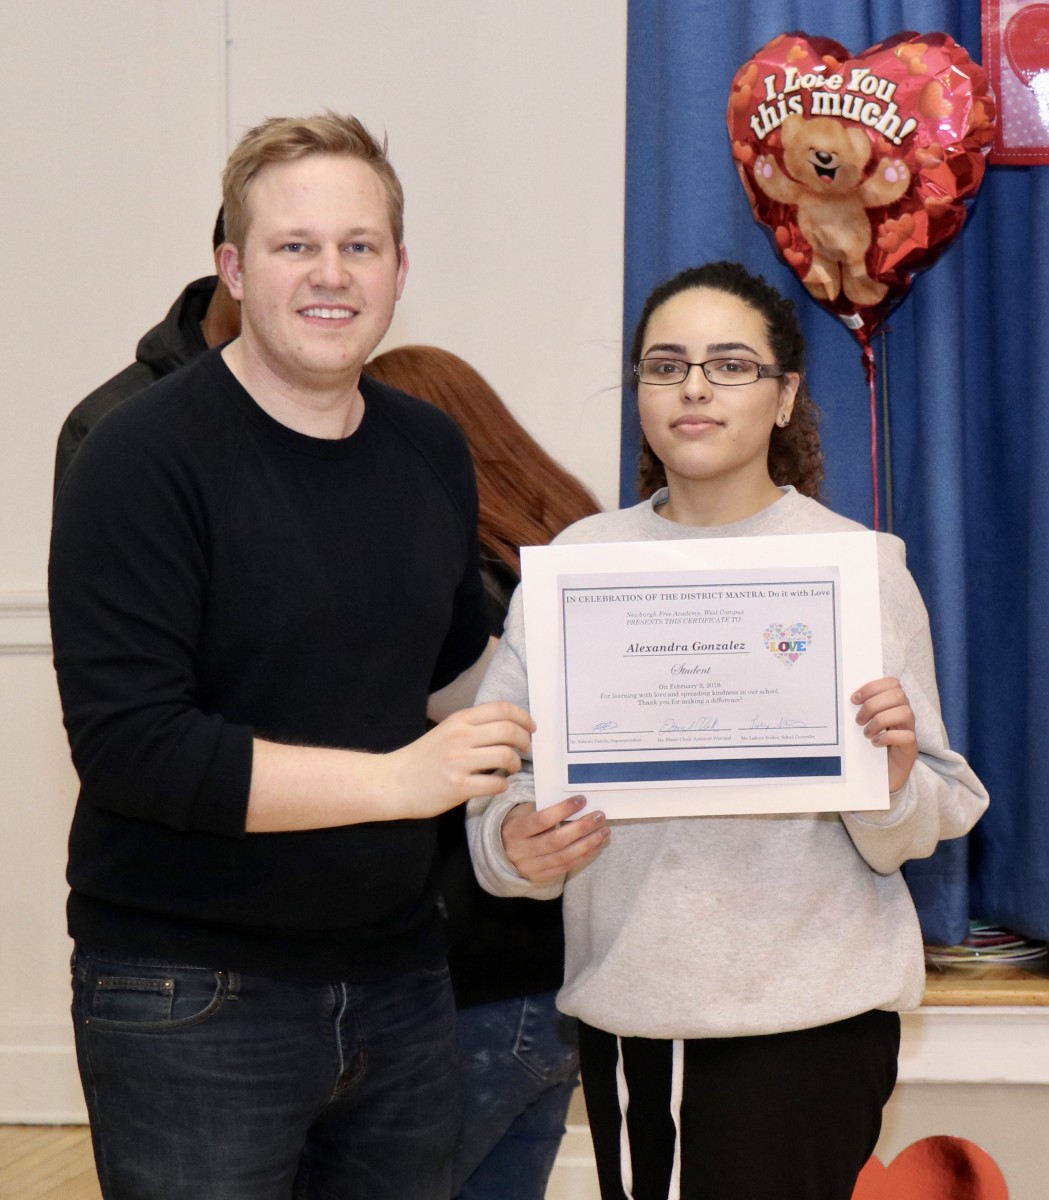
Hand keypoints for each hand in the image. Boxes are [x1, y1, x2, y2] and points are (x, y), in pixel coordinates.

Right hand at [391, 702, 535, 818]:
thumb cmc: (423, 758)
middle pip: (509, 730)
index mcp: (459, 720)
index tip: (531, 728)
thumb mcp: (447, 731)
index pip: (502, 709)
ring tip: (511, 768)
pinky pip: (495, 783)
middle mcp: (460, 737)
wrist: (393, 782)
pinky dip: (502, 784)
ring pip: (506, 755)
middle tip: (526, 749)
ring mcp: (459, 762)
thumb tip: (508, 728)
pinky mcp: (458, 786)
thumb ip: (473, 727)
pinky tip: (497, 784)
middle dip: (525, 740)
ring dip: (516, 763)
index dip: (524, 717)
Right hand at [502, 796, 609, 882]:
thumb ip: (544, 808)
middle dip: (581, 828)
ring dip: (588, 844)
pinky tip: (596, 845)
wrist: (502, 852)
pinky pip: (566, 867)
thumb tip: (576, 804)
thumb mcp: (523, 812)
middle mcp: (520, 851)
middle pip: (556, 840)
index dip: (563, 810)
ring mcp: (530, 867)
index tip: (581, 800)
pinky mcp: (540, 877)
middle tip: (599, 816)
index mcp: (515, 830)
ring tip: (604, 832)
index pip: (541, 820)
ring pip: (564, 856)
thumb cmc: (519, 825)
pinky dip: (584, 856)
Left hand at [852, 677, 917, 792]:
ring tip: (866, 733)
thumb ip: (858, 711)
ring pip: (905, 712)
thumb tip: (845, 700)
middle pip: (898, 695)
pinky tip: (874, 743)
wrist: (877, 776)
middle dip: (874, 705)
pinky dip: (887, 737)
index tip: (854, 699)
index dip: (872, 687)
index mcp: (892, 704)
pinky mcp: (911, 748)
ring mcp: (909, 731)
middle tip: (858, 720)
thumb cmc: (867, 747)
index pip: (892, 683)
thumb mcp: (861, 725)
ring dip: (880, 721)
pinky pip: (907, 736)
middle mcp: (904, 715)